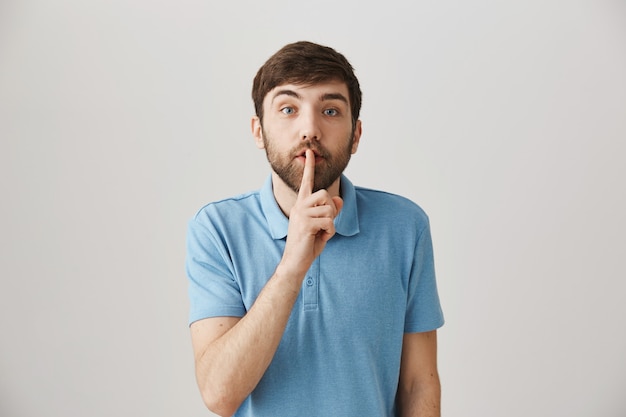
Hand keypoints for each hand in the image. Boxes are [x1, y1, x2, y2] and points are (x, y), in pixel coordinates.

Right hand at [281, 149, 342, 276]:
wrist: (295, 262)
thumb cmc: (308, 243)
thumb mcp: (323, 226)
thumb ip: (331, 212)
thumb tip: (339, 200)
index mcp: (302, 204)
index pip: (307, 182)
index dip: (310, 167)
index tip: (310, 153)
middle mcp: (300, 206)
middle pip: (325, 195)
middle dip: (331, 210)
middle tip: (324, 224)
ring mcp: (301, 214)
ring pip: (329, 209)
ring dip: (330, 224)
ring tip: (320, 233)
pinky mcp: (305, 224)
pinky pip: (329, 223)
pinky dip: (330, 233)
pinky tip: (320, 238)